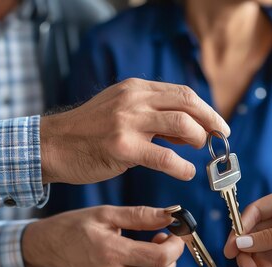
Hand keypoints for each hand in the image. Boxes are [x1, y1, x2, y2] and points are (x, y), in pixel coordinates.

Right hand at [22, 206, 183, 266]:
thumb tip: (171, 216)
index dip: (175, 246)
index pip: (158, 258)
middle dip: (172, 257)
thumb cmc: (74, 225)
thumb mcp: (106, 213)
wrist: (44, 249)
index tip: (175, 233)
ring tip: (152, 249)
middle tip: (165, 239)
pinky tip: (140, 262)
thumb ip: (141, 215)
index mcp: (109, 251)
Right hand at [40, 78, 230, 183]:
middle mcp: (133, 99)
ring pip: (181, 125)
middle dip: (210, 122)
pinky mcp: (121, 147)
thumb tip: (190, 129)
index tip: (218, 125)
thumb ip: (152, 115)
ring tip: (198, 151)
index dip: (206, 110)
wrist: (53, 145)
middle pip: (188, 104)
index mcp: (135, 89)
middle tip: (218, 138)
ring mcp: (127, 122)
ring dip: (198, 139)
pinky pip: (164, 157)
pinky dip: (182, 166)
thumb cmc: (88, 133)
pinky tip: (186, 173)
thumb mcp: (120, 110)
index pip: (183, 93)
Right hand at [223, 187, 271, 266]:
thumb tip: (240, 242)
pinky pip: (269, 259)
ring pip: (258, 248)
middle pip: (252, 232)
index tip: (231, 245)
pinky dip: (264, 266)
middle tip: (243, 265)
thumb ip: (270, 237)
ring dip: (253, 260)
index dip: (240, 227)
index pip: (254, 212)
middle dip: (245, 248)